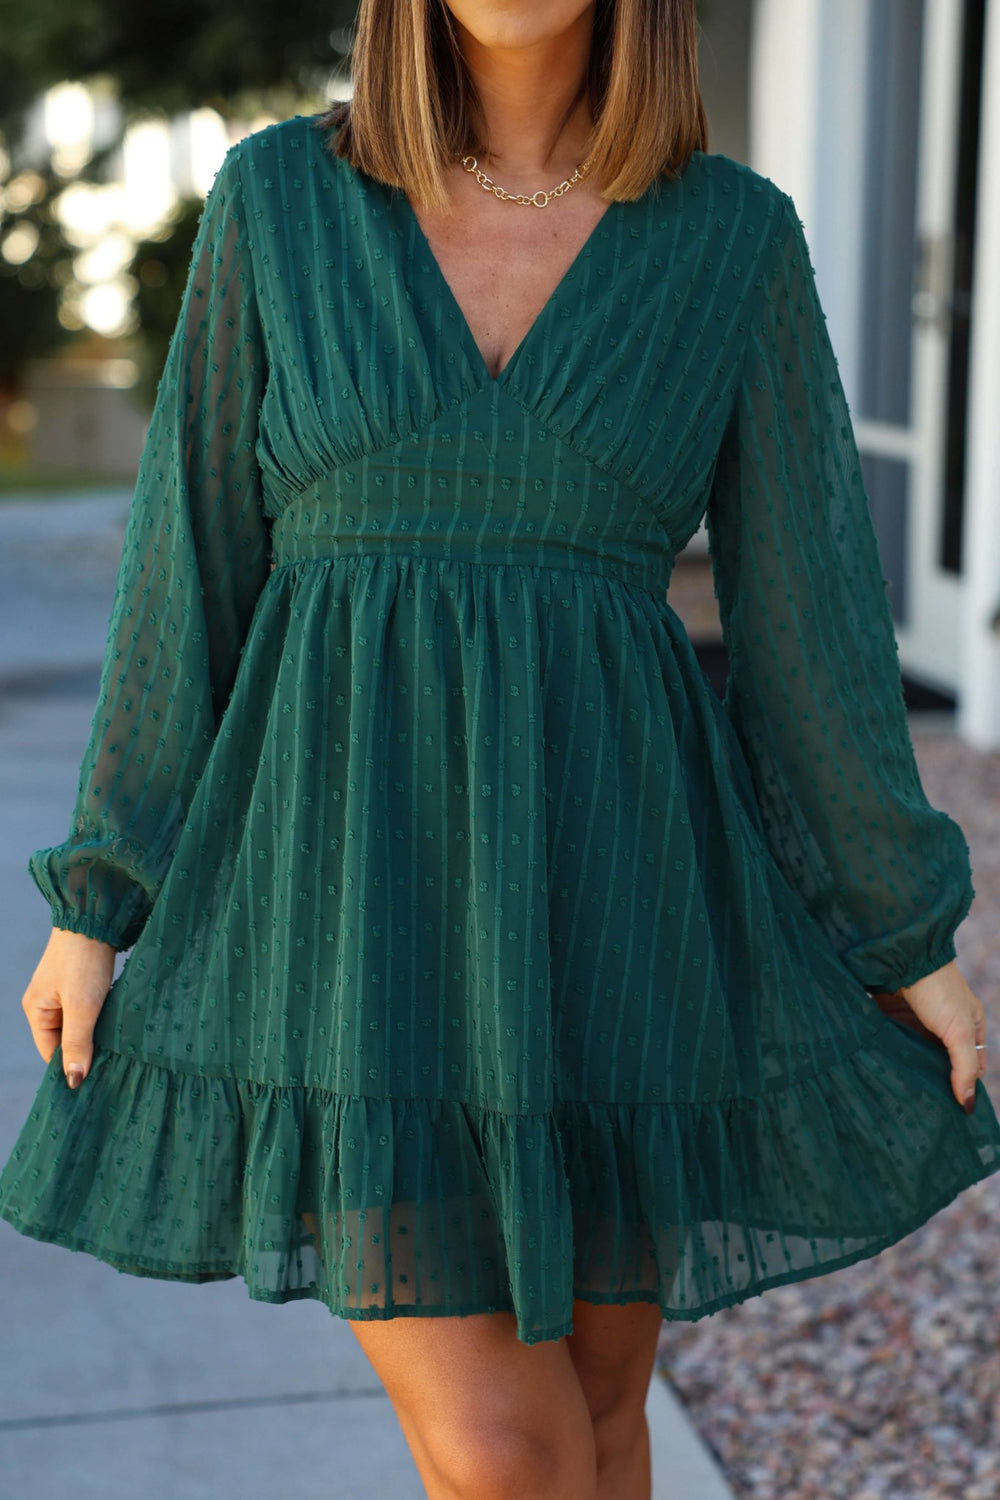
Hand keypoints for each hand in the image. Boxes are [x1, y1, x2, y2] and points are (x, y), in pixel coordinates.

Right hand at [21, 927, 116, 1087]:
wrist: (95, 917)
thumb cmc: (83, 960)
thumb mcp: (82, 1006)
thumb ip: (77, 1043)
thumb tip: (73, 1081)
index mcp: (36, 1011)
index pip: (51, 1054)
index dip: (71, 1068)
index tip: (96, 1083)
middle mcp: (46, 1004)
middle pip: (65, 1041)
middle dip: (86, 1052)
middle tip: (113, 1067)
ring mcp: (63, 993)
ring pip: (80, 1026)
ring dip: (97, 1035)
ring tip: (119, 1049)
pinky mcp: (82, 983)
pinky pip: (89, 1011)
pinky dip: (102, 1019)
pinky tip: (119, 1026)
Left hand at [870, 959, 986, 1112]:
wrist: (900, 958)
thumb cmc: (938, 990)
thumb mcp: (959, 1030)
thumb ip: (964, 1066)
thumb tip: (967, 1103)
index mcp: (969, 1028)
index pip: (972, 1067)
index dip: (966, 1087)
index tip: (955, 1113)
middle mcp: (944, 1028)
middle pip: (942, 1064)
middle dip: (936, 1084)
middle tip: (927, 1112)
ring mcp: (917, 1024)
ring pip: (917, 1057)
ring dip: (912, 1073)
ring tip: (905, 1101)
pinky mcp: (893, 1021)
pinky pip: (895, 1046)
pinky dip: (893, 1059)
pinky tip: (886, 1076)